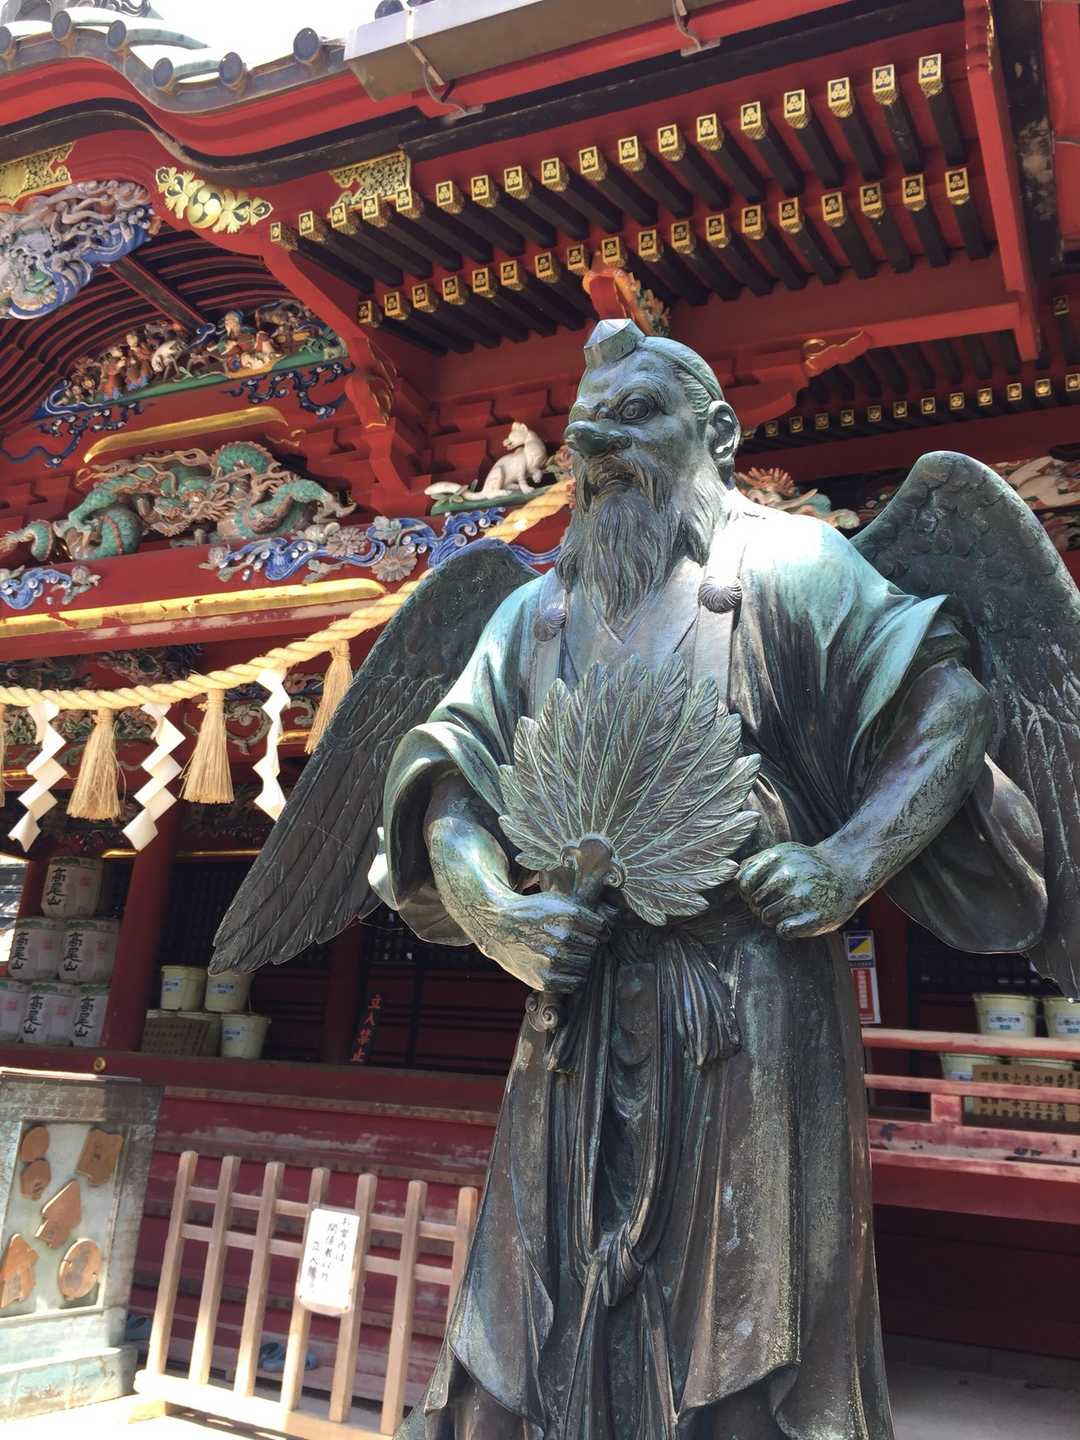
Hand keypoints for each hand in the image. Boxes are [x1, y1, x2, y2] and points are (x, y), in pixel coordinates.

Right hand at [472, 889, 608, 992]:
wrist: (498, 926)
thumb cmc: (532, 912)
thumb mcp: (558, 900)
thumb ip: (585, 911)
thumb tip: (609, 930)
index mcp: (570, 915)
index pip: (601, 929)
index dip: (596, 930)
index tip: (586, 931)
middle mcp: (563, 937)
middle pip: (594, 948)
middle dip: (586, 945)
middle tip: (569, 942)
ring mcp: (554, 959)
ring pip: (586, 966)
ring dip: (579, 961)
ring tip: (563, 954)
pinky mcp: (546, 979)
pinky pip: (576, 983)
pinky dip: (573, 977)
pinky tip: (561, 967)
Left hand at [737, 841, 863, 938]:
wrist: (847, 871)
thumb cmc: (808, 865)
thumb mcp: (783, 853)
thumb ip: (757, 863)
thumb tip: (734, 879)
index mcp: (778, 857)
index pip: (743, 882)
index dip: (747, 891)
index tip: (759, 892)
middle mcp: (788, 875)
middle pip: (754, 902)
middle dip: (761, 906)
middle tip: (777, 903)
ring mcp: (802, 896)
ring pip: (767, 918)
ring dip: (774, 918)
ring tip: (788, 911)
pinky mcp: (814, 916)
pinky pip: (783, 930)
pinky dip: (786, 929)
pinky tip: (796, 920)